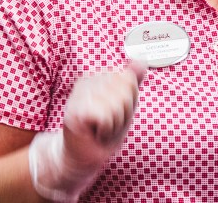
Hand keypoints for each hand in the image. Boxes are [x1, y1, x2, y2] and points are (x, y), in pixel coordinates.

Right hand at [29, 61, 146, 201]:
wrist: (81, 157)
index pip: (129, 80)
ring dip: (115, 125)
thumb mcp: (124, 106)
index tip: (114, 114)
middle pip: (126, 90)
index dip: (129, 102)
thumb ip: (132, 83)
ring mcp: (79, 94)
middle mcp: (87, 80)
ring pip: (118, 104)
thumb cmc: (103, 131)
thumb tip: (142, 60)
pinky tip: (94, 133)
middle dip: (123, 114)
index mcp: (99, 75)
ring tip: (101, 129)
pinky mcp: (75, 110)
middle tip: (107, 124)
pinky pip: (107, 116)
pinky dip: (106, 131)